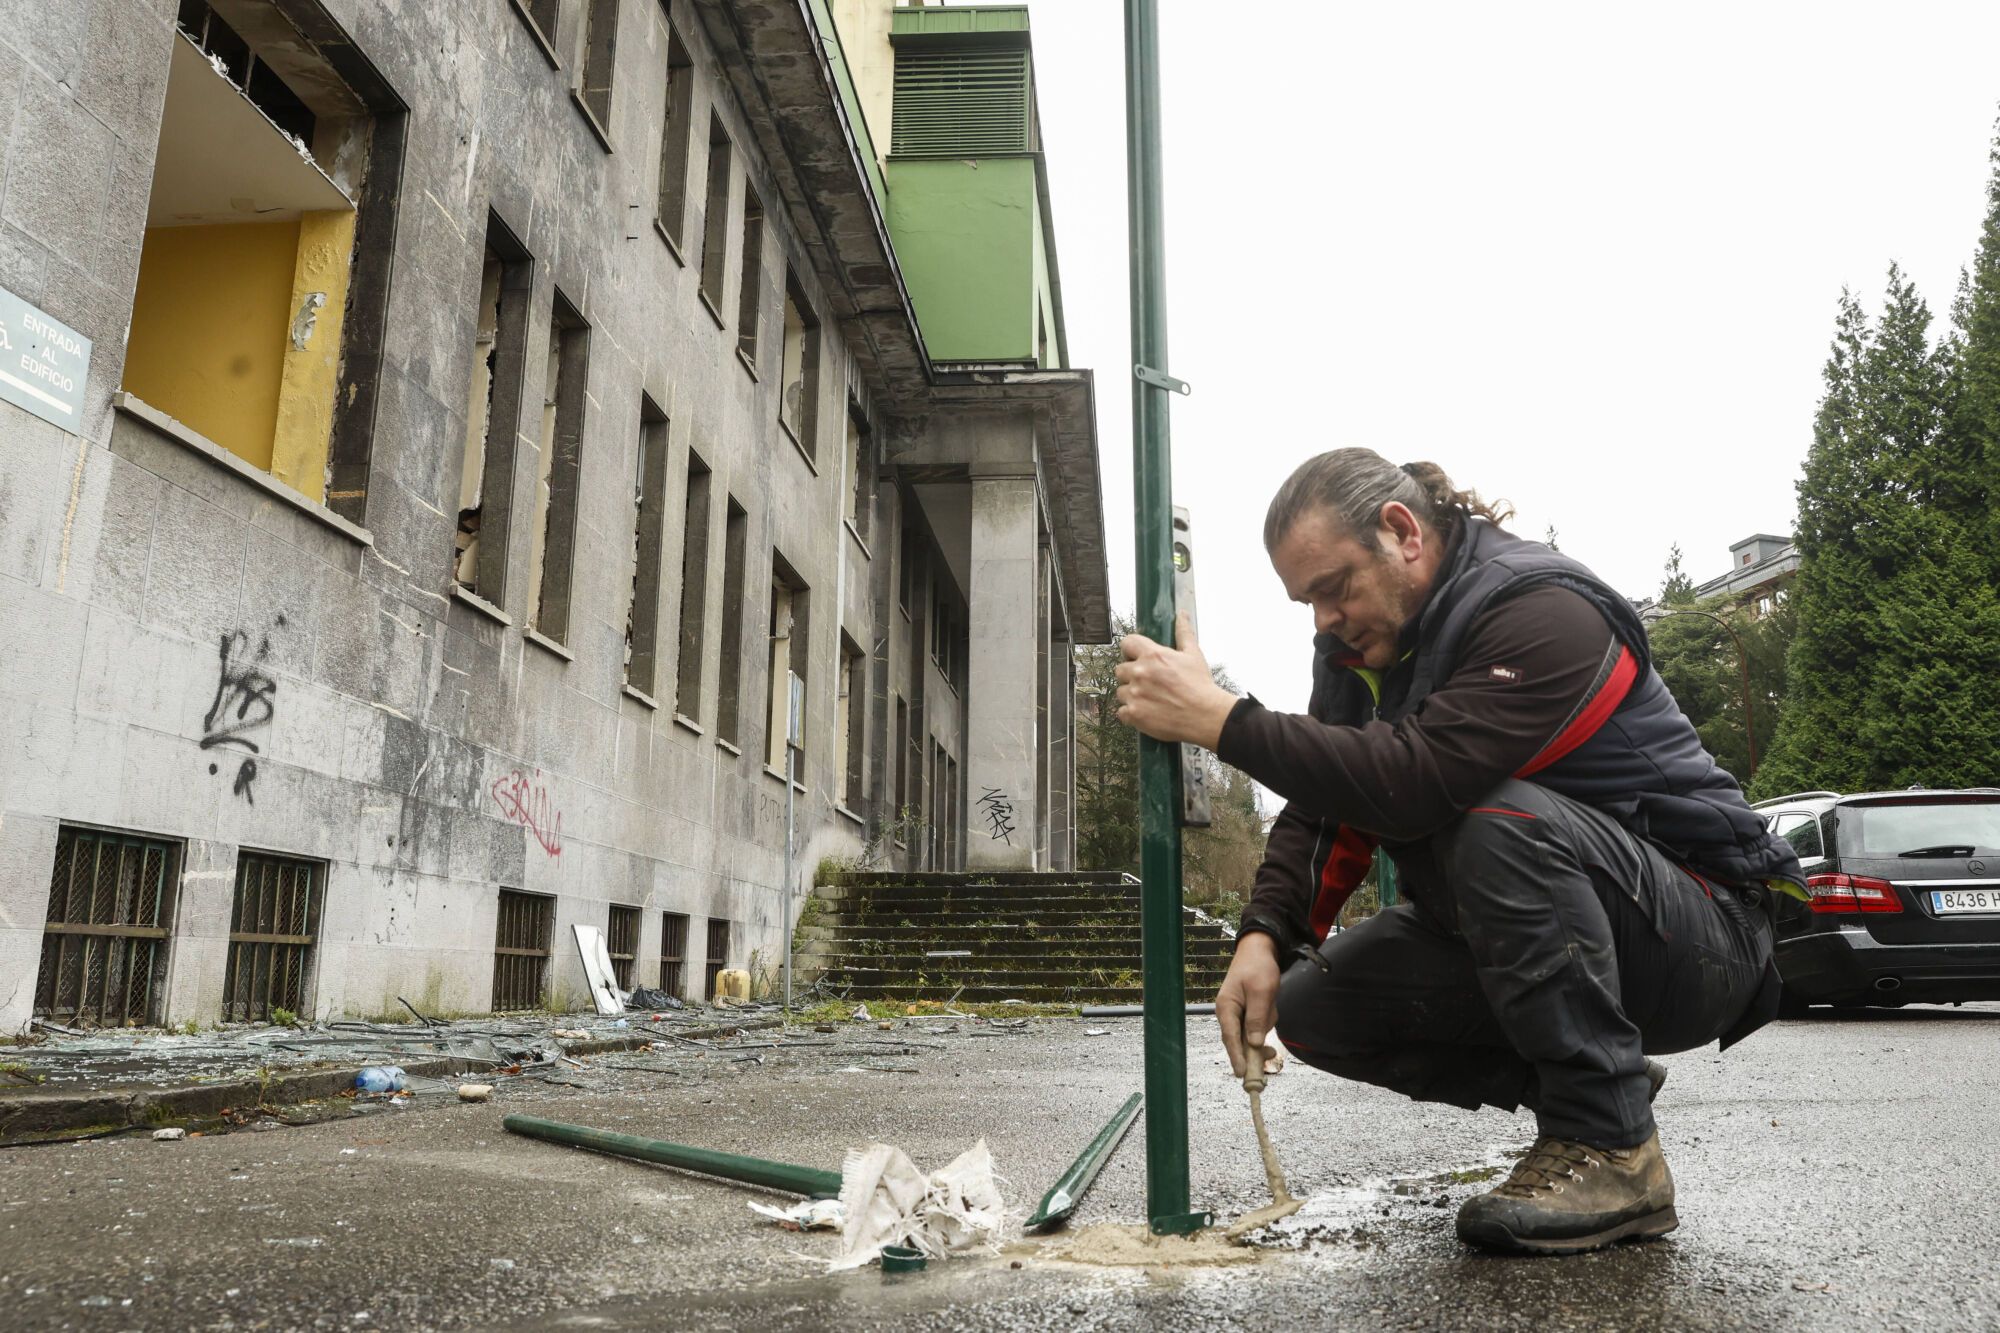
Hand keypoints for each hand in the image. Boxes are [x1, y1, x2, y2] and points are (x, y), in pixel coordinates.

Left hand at [1114, 611, 1237, 748]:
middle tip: (1147, 682)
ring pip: (1121, 692)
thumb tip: (1182, 614)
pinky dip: (1131, 714)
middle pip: (1120, 669)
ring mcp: (1135, 694)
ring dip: (1131, 695)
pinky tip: (1146, 712)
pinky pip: (1121, 712)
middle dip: (1131, 675)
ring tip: (1149, 699)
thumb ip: (1183, 633)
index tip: (1137, 658)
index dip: (1131, 650)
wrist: (1205, 715)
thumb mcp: (1193, 654)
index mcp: (1152, 655)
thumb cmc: (1200, 685)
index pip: (1127, 643)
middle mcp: (1140, 673)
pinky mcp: (1134, 714)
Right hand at [1216, 931, 1280, 1078]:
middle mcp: (1228, 1013)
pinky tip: (1270, 1004)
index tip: (1242, 1073)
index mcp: (1226, 1007)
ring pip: (1252, 1033)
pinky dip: (1266, 1019)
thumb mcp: (1261, 991)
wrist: (1259, 950)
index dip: (1237, 1057)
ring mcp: (1237, 1013)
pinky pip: (1258, 1025)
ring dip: (1264, 1026)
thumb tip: (1254, 1043)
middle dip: (1254, 1048)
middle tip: (1268, 1060)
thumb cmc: (1258, 967)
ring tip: (1271, 1004)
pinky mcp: (1247, 1013)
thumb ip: (1257, 1017)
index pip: (1231, 1038)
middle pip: (1240, 1041)